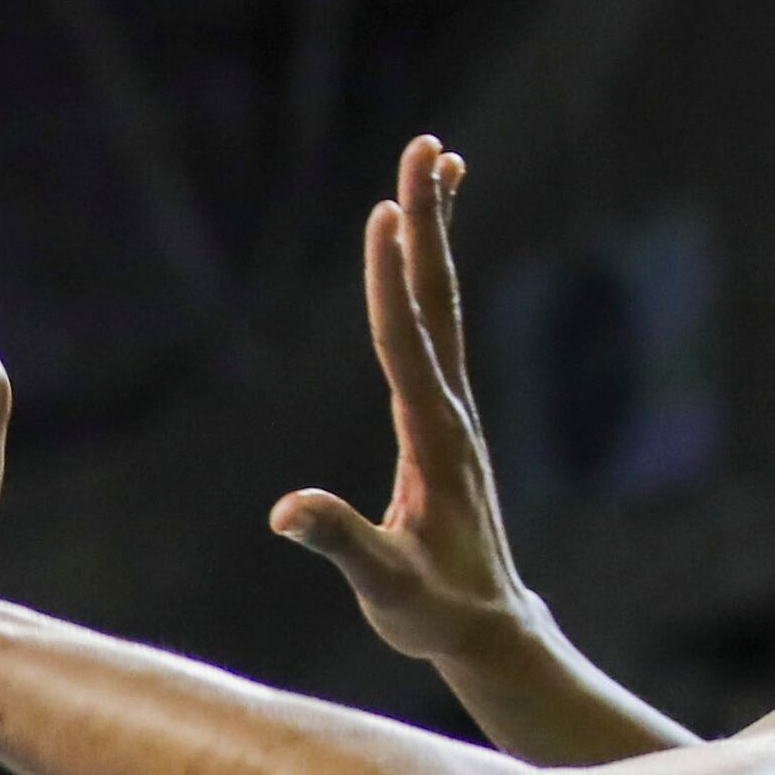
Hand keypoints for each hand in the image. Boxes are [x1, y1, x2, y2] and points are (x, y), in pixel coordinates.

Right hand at [271, 137, 544, 671]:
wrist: (488, 627)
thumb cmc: (432, 612)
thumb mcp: (384, 588)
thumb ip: (341, 543)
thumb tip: (287, 510)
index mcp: (432, 439)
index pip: (405, 343)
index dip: (389, 280)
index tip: (382, 213)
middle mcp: (451, 410)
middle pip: (434, 300)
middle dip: (426, 222)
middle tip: (425, 146)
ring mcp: (453, 409)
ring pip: (441, 304)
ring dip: (436, 231)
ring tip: (437, 160)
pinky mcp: (445, 417)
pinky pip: (437, 327)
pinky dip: (430, 276)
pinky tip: (424, 247)